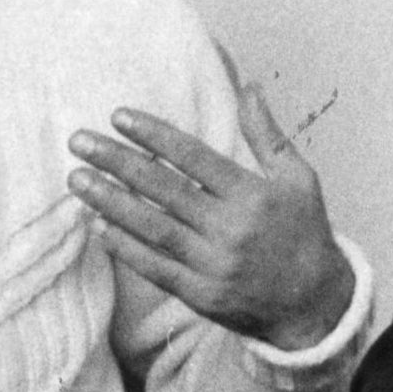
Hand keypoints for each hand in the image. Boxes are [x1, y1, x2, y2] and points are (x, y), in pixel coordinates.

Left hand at [68, 84, 354, 350]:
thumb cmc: (304, 233)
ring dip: (111, 202)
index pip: (193, 157)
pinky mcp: (201, 295)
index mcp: (252, 195)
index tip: (118, 116)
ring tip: (78, 180)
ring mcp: (214, 264)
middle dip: (117, 163)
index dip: (154, 136)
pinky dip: (126, 248)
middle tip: (79, 141)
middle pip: (164, 189)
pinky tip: (99, 227)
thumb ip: (266, 134)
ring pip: (153, 228)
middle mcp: (231, 228)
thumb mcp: (297, 178)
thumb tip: (248, 87)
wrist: (315, 305)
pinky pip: (156, 268)